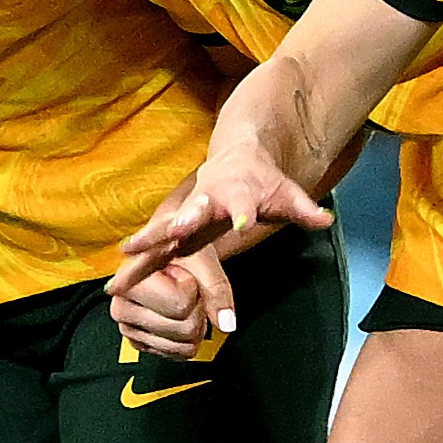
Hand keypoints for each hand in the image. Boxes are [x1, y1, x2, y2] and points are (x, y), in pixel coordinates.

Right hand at [109, 150, 328, 353]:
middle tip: (174, 230)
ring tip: (126, 255)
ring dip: (147, 242)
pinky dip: (136, 263)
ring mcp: (188, 211)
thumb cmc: (263, 182)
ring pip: (165, 228)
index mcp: (238, 192)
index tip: (244, 224)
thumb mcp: (285, 194)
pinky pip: (153, 246)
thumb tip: (326, 219)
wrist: (237, 157)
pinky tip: (115, 285)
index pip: (243, 203)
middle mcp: (208, 199)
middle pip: (195, 210)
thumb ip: (303, 209)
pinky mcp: (174, 225)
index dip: (244, 213)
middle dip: (183, 220)